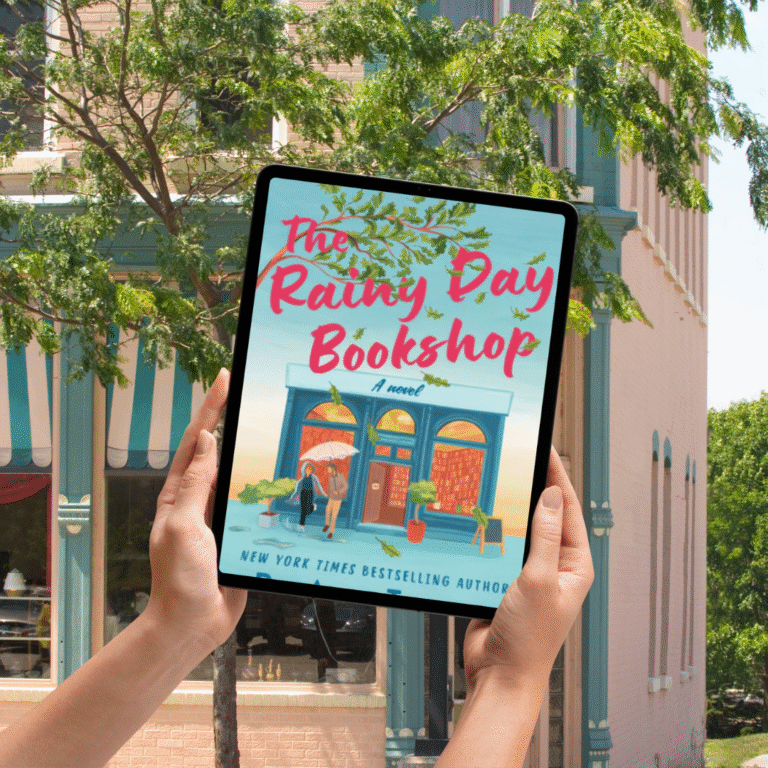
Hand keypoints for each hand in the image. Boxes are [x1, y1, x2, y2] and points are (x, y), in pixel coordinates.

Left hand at [142, 368, 246, 656]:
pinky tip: (280, 477)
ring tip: (270, 427)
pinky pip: (252, 502)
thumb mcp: (184, 525)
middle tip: (250, 394)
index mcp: (179, 493)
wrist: (191, 623)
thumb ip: (197, 484)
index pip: (198, 440)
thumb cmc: (179, 577)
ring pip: (238, 474)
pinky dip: (265, 485)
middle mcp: (198, 499)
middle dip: (231, 420)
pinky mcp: (236, 533)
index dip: (211, 408)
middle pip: (219, 450)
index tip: (225, 379)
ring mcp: (218, 515)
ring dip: (252, 451)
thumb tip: (208, 440)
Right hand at [463, 447, 593, 698]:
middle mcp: (554, 565)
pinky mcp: (504, 580)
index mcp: (573, 564)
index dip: (557, 477)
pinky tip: (480, 516)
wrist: (499, 674)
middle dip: (533, 486)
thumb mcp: (538, 580)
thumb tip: (552, 495)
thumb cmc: (529, 640)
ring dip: (510, 509)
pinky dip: (491, 530)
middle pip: (544, 514)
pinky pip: (499, 546)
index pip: (567, 509)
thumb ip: (543, 536)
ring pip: (519, 529)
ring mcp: (529, 572)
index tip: (546, 449)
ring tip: (499, 480)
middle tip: (519, 457)